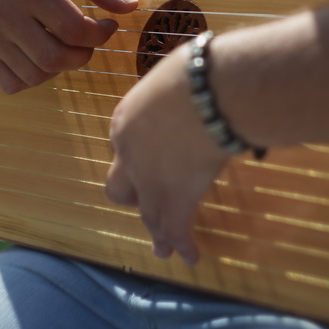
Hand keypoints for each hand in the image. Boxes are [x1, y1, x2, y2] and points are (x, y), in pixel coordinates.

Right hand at [0, 0, 137, 92]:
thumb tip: (132, 8)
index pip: (74, 29)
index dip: (100, 34)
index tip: (108, 24)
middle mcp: (7, 15)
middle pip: (55, 58)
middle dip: (83, 55)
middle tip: (88, 40)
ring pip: (35, 75)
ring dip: (60, 68)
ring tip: (65, 45)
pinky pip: (11, 83)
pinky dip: (32, 78)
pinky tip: (41, 56)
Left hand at [105, 44, 231, 265]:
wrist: (207, 90)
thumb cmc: (198, 71)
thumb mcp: (177, 73)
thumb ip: (180, 86)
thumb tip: (201, 76)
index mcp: (126, 121)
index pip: (126, 146)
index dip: (142, 154)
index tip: (159, 154)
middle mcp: (128, 155)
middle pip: (120, 188)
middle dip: (135, 196)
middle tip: (151, 202)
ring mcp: (150, 181)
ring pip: (147, 214)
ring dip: (157, 231)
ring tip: (163, 247)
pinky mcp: (175, 198)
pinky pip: (176, 229)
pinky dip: (182, 245)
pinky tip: (189, 256)